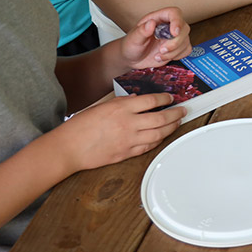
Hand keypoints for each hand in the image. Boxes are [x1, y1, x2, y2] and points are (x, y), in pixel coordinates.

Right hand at [53, 93, 183, 172]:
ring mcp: (129, 140)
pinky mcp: (126, 153)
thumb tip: (137, 100)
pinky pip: (148, 147)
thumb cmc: (80, 126)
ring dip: (170, 128)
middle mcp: (128, 123)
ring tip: (176, 123)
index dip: (165, 98)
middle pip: (161, 118)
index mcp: (121, 108)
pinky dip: (157, 140)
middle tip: (182, 111)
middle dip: (175, 114)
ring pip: (158, 134)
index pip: (151, 100)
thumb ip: (122, 103)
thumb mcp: (102, 106)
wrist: (69, 147)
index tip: (171, 98)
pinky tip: (161, 136)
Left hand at [119, 7, 190, 70]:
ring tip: (158, 55)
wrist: (132, 58)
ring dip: (174, 52)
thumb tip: (151, 23)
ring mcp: (174, 37)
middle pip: (184, 28)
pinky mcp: (178, 47)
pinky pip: (186, 50)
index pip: (174, 13)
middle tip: (161, 50)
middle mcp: (169, 25)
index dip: (177, 21)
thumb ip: (141, 31)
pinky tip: (164, 57)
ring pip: (186, 41)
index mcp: (158, 18)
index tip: (174, 33)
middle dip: (175, 42)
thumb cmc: (132, 45)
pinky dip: (177, 56)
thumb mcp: (133, 38)